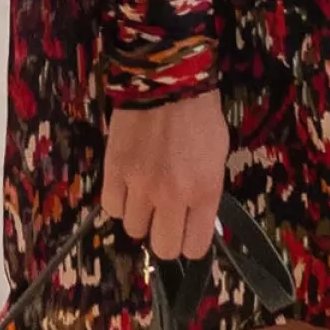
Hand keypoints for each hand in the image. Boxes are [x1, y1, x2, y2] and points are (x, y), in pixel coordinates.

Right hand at [102, 88, 228, 260]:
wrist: (166, 81)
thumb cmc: (200, 116)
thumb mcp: (218, 157)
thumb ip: (207, 192)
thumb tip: (196, 218)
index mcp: (204, 192)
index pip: (195, 247)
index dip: (190, 242)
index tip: (187, 231)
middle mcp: (172, 196)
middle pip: (163, 248)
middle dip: (165, 236)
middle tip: (165, 218)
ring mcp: (140, 185)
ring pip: (133, 229)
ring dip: (140, 216)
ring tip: (144, 195)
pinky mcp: (114, 171)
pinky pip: (111, 207)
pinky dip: (119, 201)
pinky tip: (127, 187)